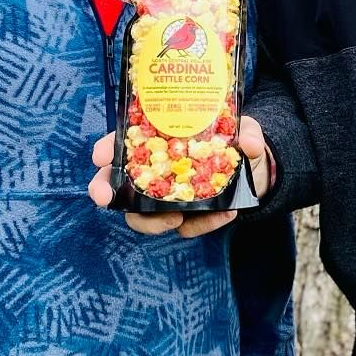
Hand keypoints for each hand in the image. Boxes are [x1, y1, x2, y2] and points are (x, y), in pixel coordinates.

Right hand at [87, 115, 272, 238]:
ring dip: (152, 221)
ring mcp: (169, 198)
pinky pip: (187, 227)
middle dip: (105, 190)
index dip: (107, 148)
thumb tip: (247, 144)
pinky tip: (225, 215)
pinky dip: (203, 224)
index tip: (99, 155)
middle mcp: (157, 171)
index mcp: (160, 141)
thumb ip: (248, 132)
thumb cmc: (236, 142)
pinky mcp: (190, 217)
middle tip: (104, 197)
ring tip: (174, 218)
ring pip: (143, 216)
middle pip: (119, 184)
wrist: (256, 170)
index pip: (124, 143)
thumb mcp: (243, 128)